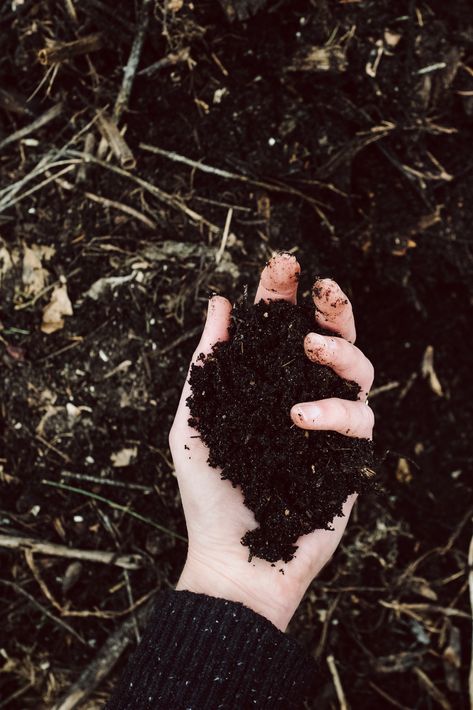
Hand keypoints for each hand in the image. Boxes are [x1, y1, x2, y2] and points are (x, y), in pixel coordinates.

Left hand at [170, 254, 373, 630]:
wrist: (234, 560)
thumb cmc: (209, 492)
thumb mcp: (197, 418)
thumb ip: (210, 363)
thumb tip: (221, 302)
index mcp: (268, 385)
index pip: (281, 330)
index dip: (283, 295)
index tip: (281, 265)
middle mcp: (304, 397)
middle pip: (333, 339)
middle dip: (331, 307)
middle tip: (321, 286)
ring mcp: (331, 427)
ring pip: (360, 370)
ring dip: (340, 350)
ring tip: (310, 347)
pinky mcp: (352, 458)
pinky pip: (360, 421)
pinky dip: (332, 413)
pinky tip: (298, 418)